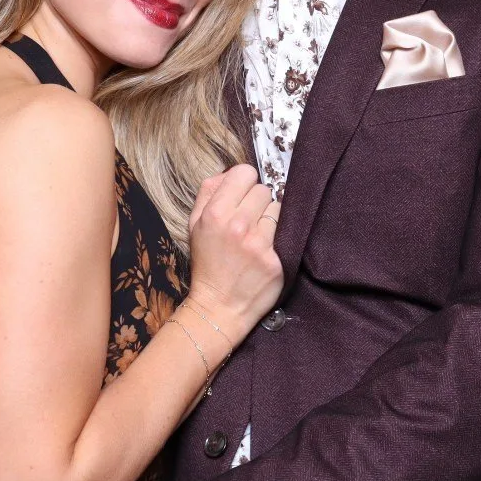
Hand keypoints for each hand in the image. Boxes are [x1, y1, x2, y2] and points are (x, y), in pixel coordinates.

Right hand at [185, 163, 282, 339]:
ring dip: (270, 218)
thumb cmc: (208, 264)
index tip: (243, 195)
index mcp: (215, 213)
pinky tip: (265, 250)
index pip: (245, 172)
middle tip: (249, 219)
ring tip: (257, 235)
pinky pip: (286, 232)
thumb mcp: (195, 226)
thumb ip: (208, 193)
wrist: (219, 307)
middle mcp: (237, 225)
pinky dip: (277, 238)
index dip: (245, 182)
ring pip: (277, 208)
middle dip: (257, 202)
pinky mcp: (276, 259)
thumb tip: (227, 173)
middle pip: (263, 190)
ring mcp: (258, 243)